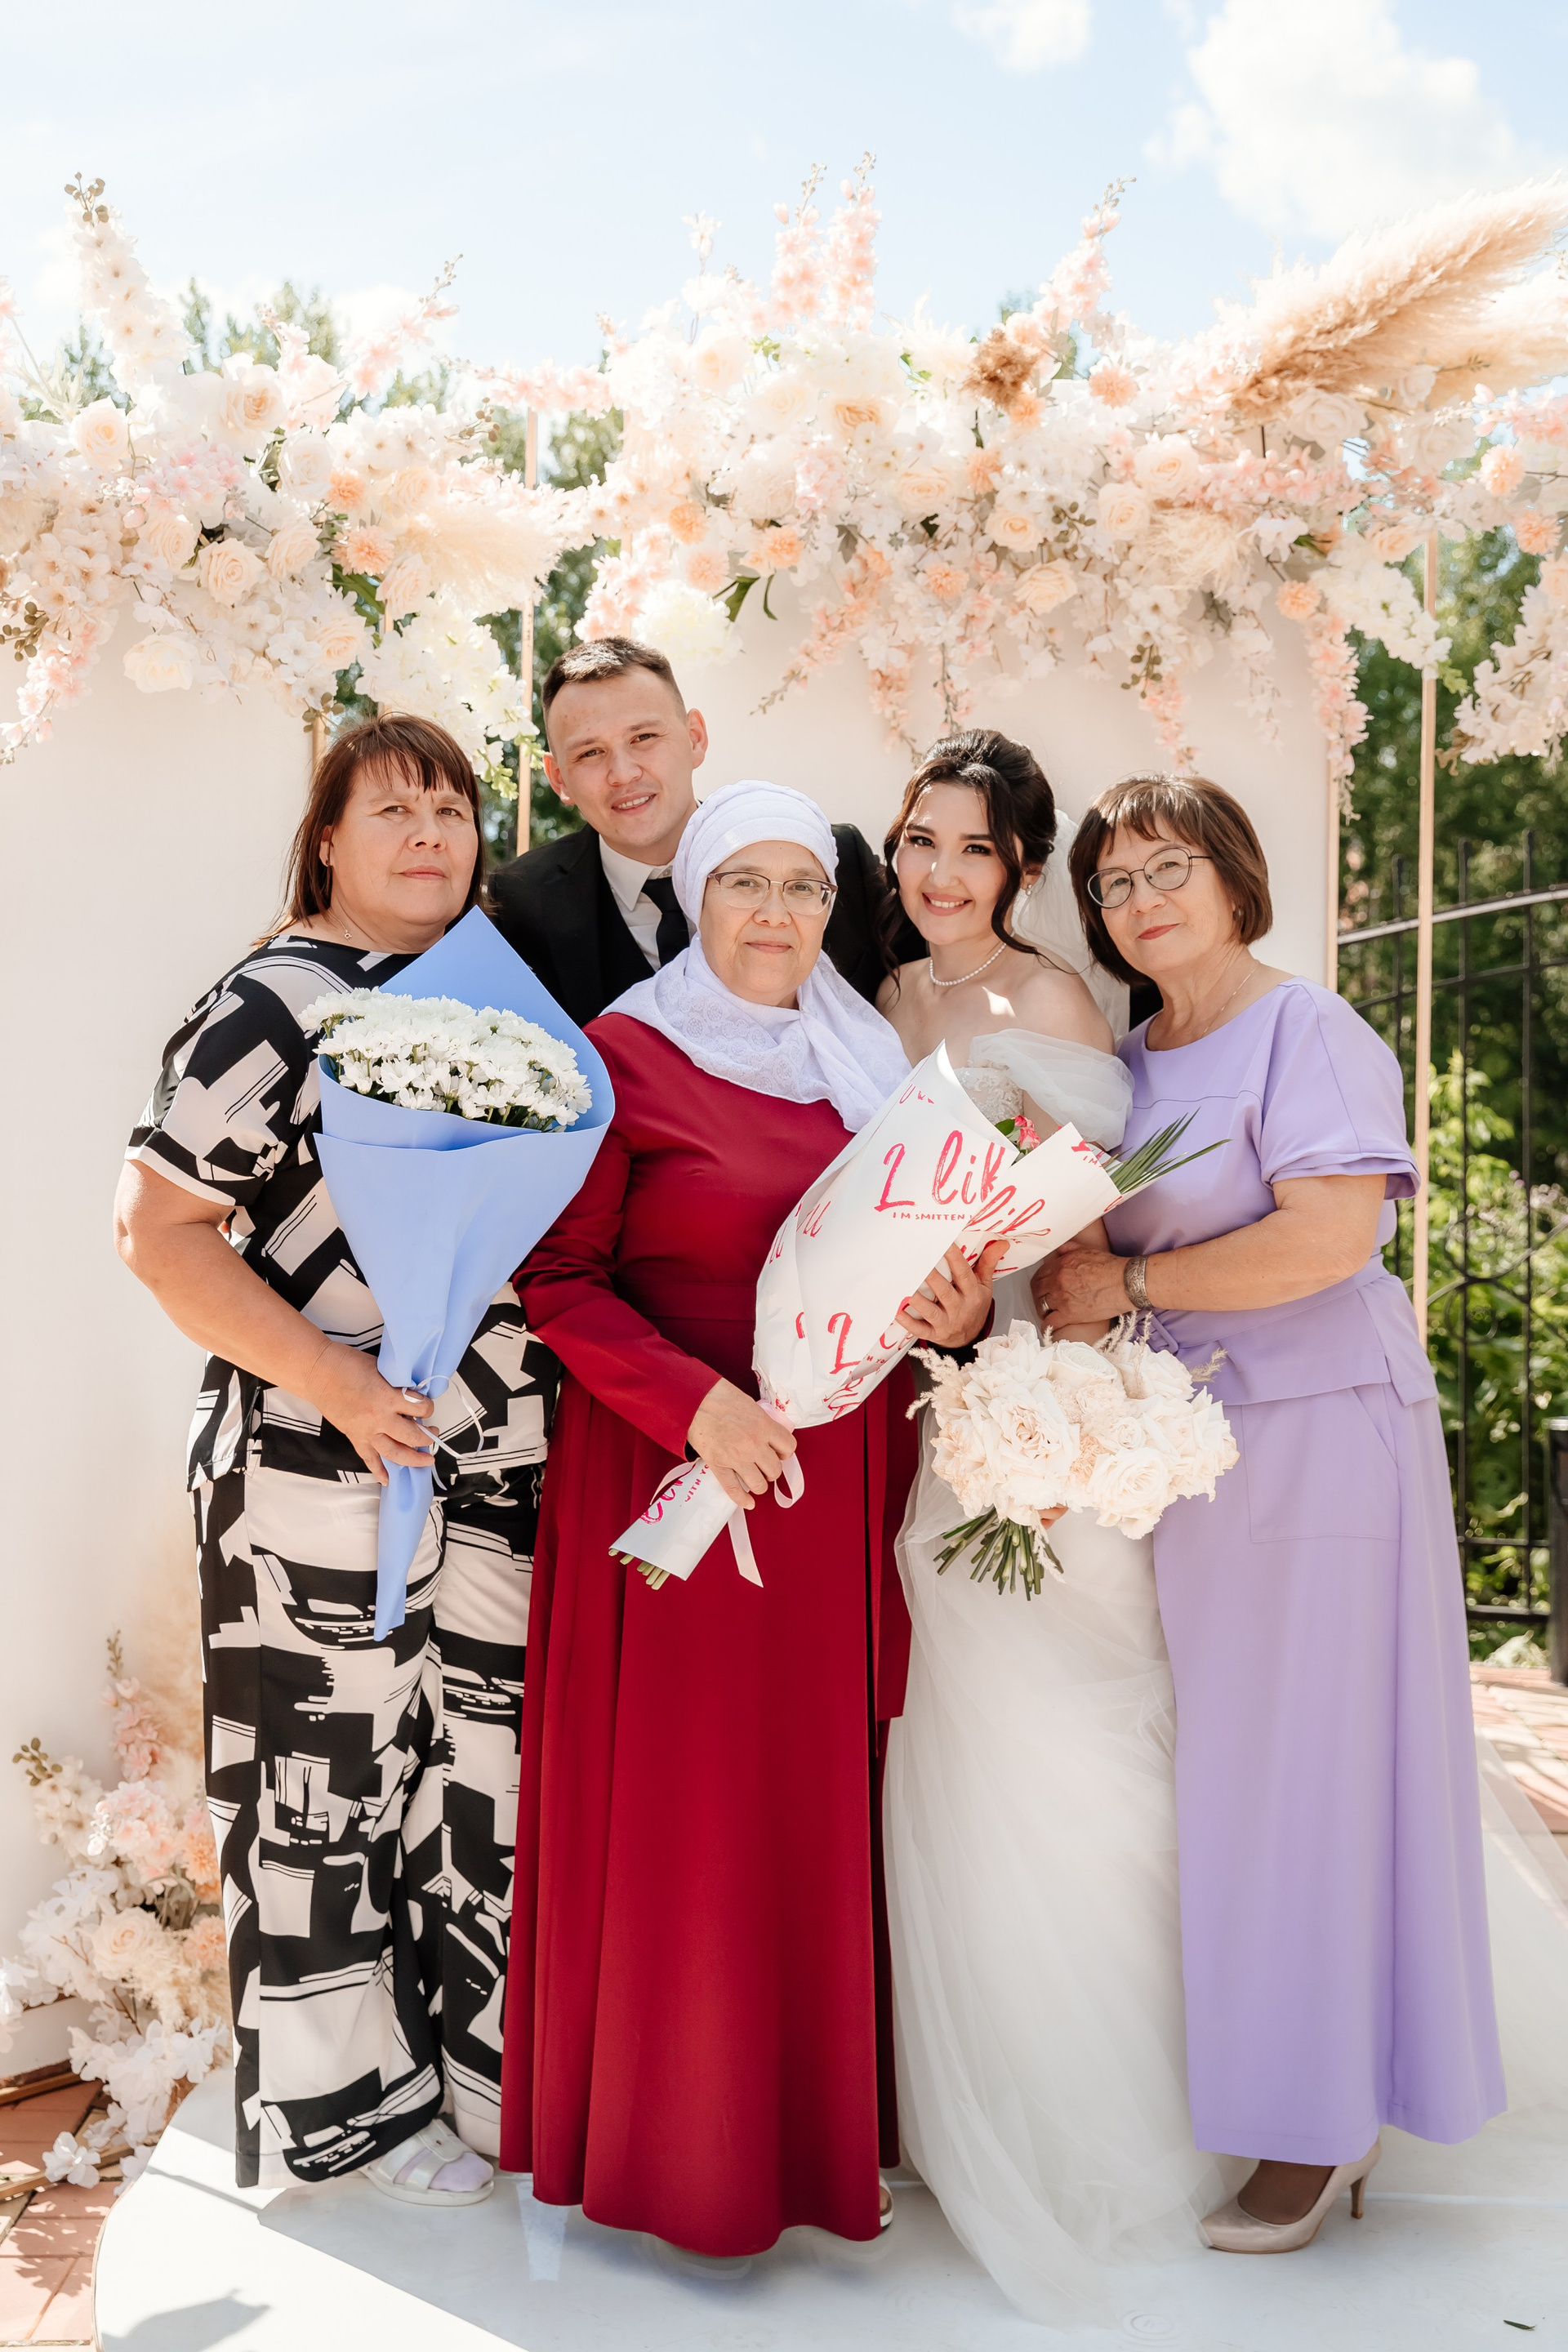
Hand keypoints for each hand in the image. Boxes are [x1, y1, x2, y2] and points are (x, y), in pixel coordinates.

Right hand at [308, 1343, 436, 1483]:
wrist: (318, 1372)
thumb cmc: (348, 1364)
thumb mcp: (381, 1369)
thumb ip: (397, 1385)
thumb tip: (412, 1395)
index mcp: (387, 1398)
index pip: (420, 1408)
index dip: (428, 1406)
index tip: (427, 1405)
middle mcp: (379, 1419)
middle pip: (412, 1436)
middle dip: (428, 1437)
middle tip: (434, 1433)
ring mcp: (366, 1431)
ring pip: (394, 1453)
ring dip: (413, 1459)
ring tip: (426, 1460)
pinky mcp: (354, 1437)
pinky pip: (368, 1459)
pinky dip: (378, 1471)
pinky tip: (388, 1480)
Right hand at [688, 1378, 796, 1509]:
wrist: (693, 1400)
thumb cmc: (719, 1396)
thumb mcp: (750, 1404)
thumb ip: (761, 1421)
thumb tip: (768, 1431)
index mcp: (764, 1426)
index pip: (788, 1447)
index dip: (785, 1451)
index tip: (779, 1452)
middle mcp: (754, 1445)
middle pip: (775, 1470)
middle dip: (772, 1469)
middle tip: (765, 1464)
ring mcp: (736, 1458)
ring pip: (759, 1484)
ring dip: (759, 1483)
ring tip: (755, 1478)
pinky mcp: (718, 1466)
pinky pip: (734, 1489)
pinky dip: (742, 1499)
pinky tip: (748, 1503)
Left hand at [897, 1238, 1006, 1348]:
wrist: (970, 1337)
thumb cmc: (974, 1306)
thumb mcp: (985, 1286)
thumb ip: (988, 1264)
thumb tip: (1001, 1242)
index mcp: (972, 1293)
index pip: (963, 1273)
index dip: (954, 1258)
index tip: (942, 1243)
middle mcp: (960, 1308)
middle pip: (944, 1291)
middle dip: (931, 1277)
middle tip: (917, 1261)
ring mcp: (947, 1322)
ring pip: (930, 1311)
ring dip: (916, 1300)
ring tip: (903, 1286)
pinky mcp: (936, 1334)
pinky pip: (921, 1330)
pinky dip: (909, 1323)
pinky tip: (897, 1312)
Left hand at [1033, 1239, 1129, 1329]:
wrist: (1125, 1283)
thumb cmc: (1111, 1267)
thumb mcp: (1087, 1250)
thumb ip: (1069, 1249)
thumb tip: (1058, 1251)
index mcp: (1060, 1265)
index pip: (1039, 1275)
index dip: (1039, 1282)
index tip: (1042, 1287)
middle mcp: (1057, 1280)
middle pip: (1037, 1291)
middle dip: (1038, 1296)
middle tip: (1042, 1301)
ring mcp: (1062, 1298)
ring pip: (1041, 1306)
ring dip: (1042, 1310)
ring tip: (1048, 1313)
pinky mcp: (1070, 1314)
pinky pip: (1050, 1323)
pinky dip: (1048, 1325)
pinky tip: (1051, 1326)